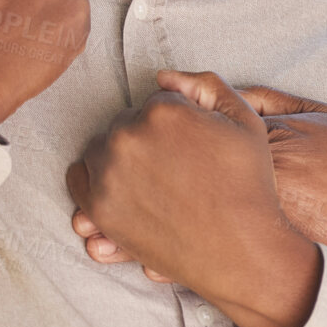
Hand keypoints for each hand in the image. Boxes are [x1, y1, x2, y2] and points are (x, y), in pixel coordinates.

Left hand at [65, 71, 322, 326]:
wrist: (239, 248)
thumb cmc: (247, 185)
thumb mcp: (245, 121)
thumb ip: (207, 85)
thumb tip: (163, 77)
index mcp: (162, 111)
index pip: (154, 103)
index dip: (174, 124)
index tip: (188, 146)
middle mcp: (128, 137)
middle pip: (124, 124)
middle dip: (145, 139)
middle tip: (173, 168)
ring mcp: (109, 174)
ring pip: (100, 148)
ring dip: (119, 158)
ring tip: (151, 180)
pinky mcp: (99, 208)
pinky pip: (79, 178)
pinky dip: (96, 179)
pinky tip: (123, 187)